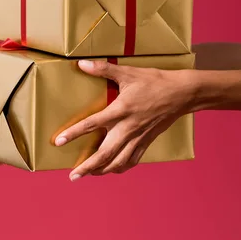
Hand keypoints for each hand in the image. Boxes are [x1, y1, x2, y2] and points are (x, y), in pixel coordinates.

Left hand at [55, 60, 198, 180]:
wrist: (182, 93)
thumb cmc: (155, 81)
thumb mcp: (128, 72)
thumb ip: (103, 69)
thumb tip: (82, 64)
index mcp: (121, 110)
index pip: (92, 124)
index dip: (74, 133)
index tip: (59, 142)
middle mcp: (128, 128)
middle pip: (104, 153)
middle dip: (87, 167)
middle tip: (72, 176)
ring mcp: (138, 137)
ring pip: (118, 161)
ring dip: (102, 171)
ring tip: (88, 174)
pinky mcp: (147, 141)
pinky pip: (132, 160)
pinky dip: (121, 167)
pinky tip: (113, 169)